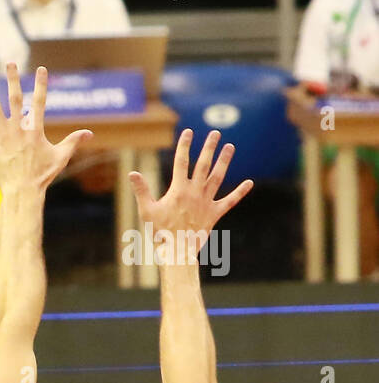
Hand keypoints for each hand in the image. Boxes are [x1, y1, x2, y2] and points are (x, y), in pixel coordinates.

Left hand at [0, 64, 92, 191]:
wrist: (23, 192)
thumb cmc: (42, 175)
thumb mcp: (61, 157)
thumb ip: (73, 141)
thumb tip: (90, 133)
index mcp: (34, 130)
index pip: (39, 102)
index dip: (41, 85)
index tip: (42, 69)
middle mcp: (17, 130)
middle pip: (14, 99)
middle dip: (13, 79)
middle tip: (10, 63)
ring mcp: (2, 138)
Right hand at [129, 129, 252, 249]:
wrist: (177, 251)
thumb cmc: (159, 232)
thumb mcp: (146, 210)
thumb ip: (141, 190)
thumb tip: (132, 173)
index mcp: (178, 190)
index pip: (181, 162)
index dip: (184, 146)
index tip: (188, 132)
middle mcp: (195, 193)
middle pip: (203, 165)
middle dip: (209, 148)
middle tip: (216, 133)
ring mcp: (207, 202)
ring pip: (218, 177)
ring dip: (224, 161)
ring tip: (230, 146)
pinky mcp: (215, 213)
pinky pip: (230, 201)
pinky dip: (240, 192)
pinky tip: (249, 183)